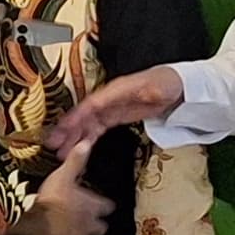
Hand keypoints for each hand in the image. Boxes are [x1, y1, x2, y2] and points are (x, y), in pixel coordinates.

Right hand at [24, 140, 113, 234]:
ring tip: (68, 233)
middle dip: (96, 225)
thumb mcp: (62, 178)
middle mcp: (90, 226)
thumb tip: (86, 142)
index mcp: (91, 207)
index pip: (106, 206)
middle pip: (100, 227)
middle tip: (88, 221)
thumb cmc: (54, 205)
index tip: (106, 204)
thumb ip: (74, 162)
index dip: (106, 204)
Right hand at [39, 69, 185, 159]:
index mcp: (115, 90)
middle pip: (84, 114)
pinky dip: (87, 137)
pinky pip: (97, 128)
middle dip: (68, 129)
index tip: (63, 128)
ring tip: (60, 152)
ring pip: (88, 123)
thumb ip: (141, 92)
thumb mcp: (154, 87)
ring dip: (73, 136)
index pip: (92, 104)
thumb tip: (128, 95)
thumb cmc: (168, 83)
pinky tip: (78, 148)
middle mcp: (109, 98)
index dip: (77, 116)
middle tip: (53, 144)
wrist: (180, 87)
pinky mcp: (117, 116)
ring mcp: (112, 108)